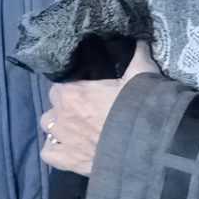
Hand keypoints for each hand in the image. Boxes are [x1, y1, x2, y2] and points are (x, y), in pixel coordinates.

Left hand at [40, 41, 157, 176]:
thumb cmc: (141, 105)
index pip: (61, 84)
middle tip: (89, 111)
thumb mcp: (141, 73)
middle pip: (55, 106)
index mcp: (71, 92)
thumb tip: (140, 37)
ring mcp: (62, 139)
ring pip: (49, 128)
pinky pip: (49, 154)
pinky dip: (55, 151)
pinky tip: (69, 148)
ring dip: (60, 127)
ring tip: (78, 129)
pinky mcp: (67, 161)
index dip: (74, 88)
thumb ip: (136, 53)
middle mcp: (60, 114)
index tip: (88, 91)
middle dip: (67, 107)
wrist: (150, 144)